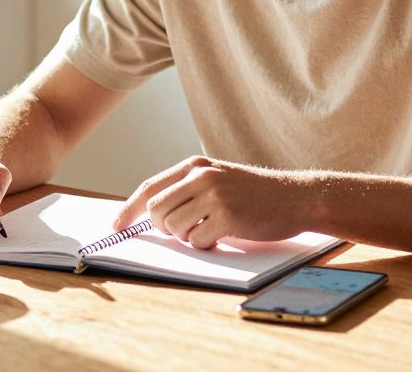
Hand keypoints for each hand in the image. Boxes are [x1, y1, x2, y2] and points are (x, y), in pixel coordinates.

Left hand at [112, 156, 315, 248]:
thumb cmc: (255, 193)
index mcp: (195, 166)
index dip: (128, 209)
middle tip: (185, 231)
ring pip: (175, 228)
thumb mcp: (218, 179)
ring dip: (188, 238)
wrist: (295, 197)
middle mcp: (201, 177)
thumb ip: (188, 189)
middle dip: (165, 228)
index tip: (115, 226)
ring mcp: (214, 196)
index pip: (150, 188)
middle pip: (157, 212)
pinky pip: (197, 242)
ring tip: (210, 230)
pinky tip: (223, 236)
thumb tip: (151, 214)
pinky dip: (206, 245)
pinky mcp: (227, 217)